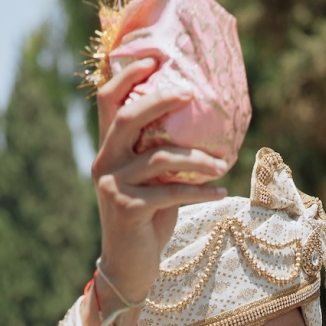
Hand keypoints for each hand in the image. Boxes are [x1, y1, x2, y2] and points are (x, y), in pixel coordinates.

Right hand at [84, 57, 228, 325]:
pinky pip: (171, 192)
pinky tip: (220, 191)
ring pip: (160, 158)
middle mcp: (104, 163)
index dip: (126, 74)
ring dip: (197, 160)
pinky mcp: (129, 210)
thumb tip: (195, 123)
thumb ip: (160, 153)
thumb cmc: (146, 221)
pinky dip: (200, 191)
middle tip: (192, 93)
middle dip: (160, 100)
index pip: (107, 101)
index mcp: (107, 150)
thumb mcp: (153, 181)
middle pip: (128, 118)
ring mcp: (114, 187)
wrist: (130, 267)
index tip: (154, 57)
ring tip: (221, 165)